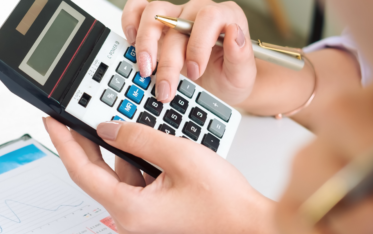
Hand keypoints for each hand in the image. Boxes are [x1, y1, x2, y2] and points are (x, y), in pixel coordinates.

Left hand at [44, 117, 292, 233]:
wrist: (252, 226)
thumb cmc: (225, 201)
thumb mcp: (179, 154)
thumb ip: (138, 137)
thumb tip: (108, 128)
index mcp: (130, 211)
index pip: (82, 172)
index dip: (64, 142)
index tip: (51, 121)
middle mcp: (129, 223)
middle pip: (98, 176)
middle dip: (91, 143)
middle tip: (80, 115)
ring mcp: (140, 224)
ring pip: (118, 179)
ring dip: (123, 153)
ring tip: (134, 126)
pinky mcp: (151, 221)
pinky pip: (134, 188)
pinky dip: (139, 167)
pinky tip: (152, 149)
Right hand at [122, 0, 255, 104]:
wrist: (219, 85)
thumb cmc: (229, 77)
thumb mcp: (242, 74)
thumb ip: (241, 54)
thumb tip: (234, 34)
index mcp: (226, 17)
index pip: (208, 17)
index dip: (198, 45)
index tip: (194, 71)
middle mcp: (198, 12)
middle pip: (175, 21)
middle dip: (168, 58)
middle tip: (165, 85)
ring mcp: (175, 16)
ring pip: (153, 12)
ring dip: (145, 42)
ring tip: (146, 68)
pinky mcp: (158, 25)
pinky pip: (138, 10)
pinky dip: (130, 22)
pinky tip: (132, 43)